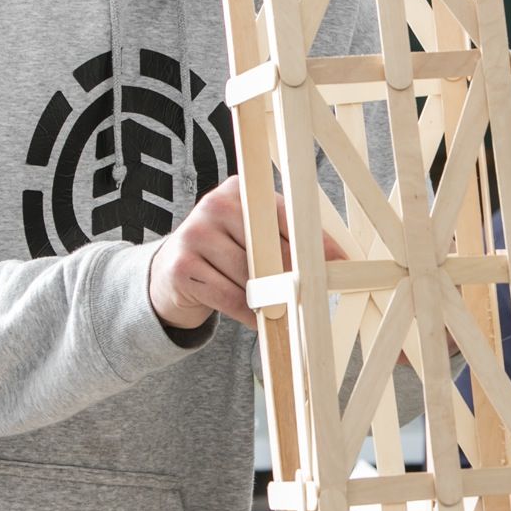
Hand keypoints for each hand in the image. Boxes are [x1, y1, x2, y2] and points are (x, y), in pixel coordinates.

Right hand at [149, 176, 342, 330]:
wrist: (169, 275)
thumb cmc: (225, 256)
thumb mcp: (252, 237)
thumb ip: (283, 241)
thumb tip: (331, 264)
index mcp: (239, 191)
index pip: (285, 216)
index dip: (315, 244)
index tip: (340, 264)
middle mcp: (214, 205)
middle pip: (269, 248)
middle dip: (292, 276)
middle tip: (312, 295)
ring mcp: (194, 235)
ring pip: (250, 277)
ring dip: (269, 299)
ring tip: (277, 308)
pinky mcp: (182, 267)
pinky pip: (230, 297)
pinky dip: (249, 314)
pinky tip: (257, 320)